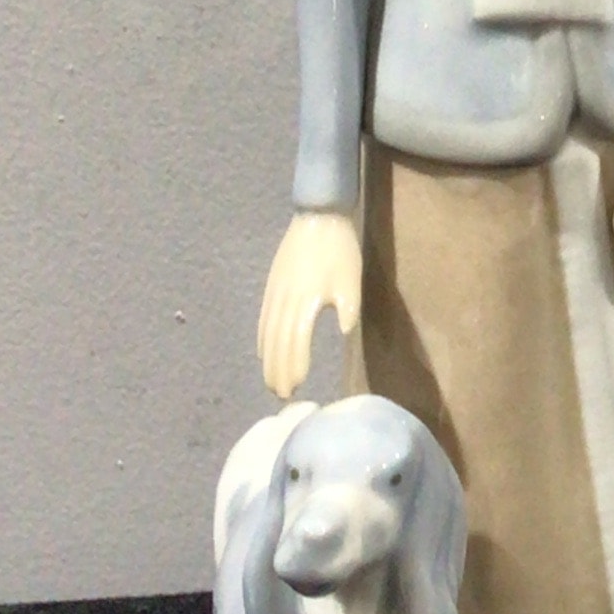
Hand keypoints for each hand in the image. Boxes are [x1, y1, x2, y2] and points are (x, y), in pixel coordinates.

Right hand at [258, 210, 361, 397]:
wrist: (318, 218)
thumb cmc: (340, 250)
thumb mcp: (351, 280)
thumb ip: (347, 308)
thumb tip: (343, 332)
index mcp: (305, 302)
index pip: (296, 342)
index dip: (295, 366)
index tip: (297, 387)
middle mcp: (284, 302)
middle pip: (277, 344)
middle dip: (278, 371)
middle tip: (281, 396)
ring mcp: (274, 295)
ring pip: (268, 335)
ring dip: (268, 361)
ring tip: (271, 382)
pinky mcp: (270, 287)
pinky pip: (262, 320)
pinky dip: (261, 340)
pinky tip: (262, 353)